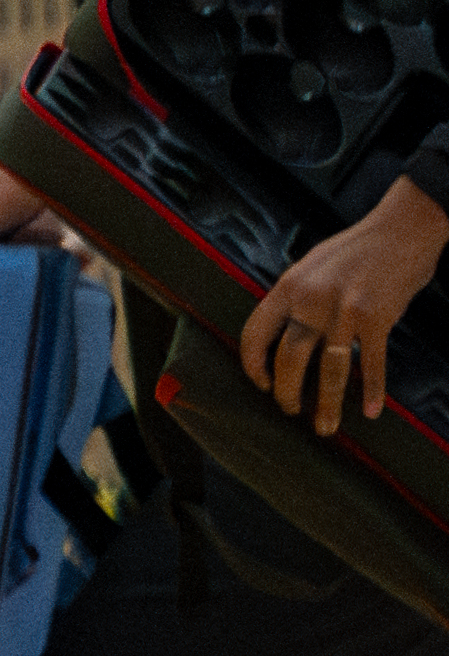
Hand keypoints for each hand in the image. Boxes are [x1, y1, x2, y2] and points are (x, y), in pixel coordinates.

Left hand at [247, 180, 447, 426]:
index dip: (253, 364)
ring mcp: (345, 310)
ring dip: (327, 403)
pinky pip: (371, 363)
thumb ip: (297, 299)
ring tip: (325, 426)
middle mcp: (311, 299)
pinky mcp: (378, 318)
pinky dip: (373, 389)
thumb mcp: (312, 267)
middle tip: (291, 411)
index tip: (260, 383)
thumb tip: (286, 332)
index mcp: (289, 286)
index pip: (256, 332)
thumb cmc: (357, 249)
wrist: (403, 229)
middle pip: (289, 358)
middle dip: (288, 392)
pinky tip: (371, 409)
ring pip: (329, 370)